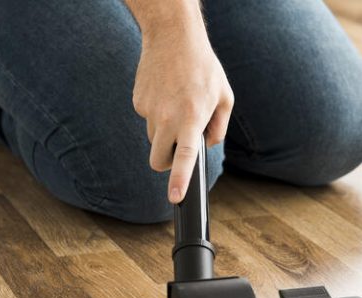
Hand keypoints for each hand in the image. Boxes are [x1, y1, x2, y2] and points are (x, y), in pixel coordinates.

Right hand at [132, 28, 233, 202]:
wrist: (172, 36)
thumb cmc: (203, 67)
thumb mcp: (224, 97)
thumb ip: (219, 128)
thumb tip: (207, 146)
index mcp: (192, 118)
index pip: (184, 157)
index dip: (179, 180)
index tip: (174, 197)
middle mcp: (168, 118)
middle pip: (158, 160)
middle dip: (165, 162)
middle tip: (177, 147)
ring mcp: (149, 111)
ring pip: (153, 138)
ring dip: (164, 132)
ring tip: (177, 104)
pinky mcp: (138, 102)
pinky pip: (147, 119)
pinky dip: (157, 113)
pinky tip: (166, 93)